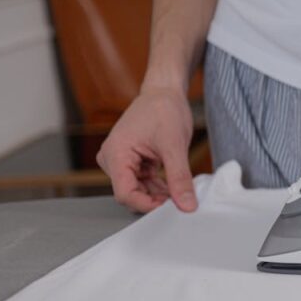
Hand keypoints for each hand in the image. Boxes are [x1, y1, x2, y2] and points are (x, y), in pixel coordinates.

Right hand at [96, 85, 196, 212]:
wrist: (164, 92)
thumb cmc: (164, 110)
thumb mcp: (175, 146)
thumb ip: (179, 178)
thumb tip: (187, 206)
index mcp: (115, 154)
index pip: (125, 194)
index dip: (147, 206)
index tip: (172, 208)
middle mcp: (112, 159)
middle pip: (131, 193)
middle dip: (155, 201)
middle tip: (181, 201)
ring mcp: (121, 160)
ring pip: (138, 190)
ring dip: (159, 195)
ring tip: (182, 192)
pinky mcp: (131, 161)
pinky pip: (143, 182)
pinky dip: (159, 187)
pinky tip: (176, 187)